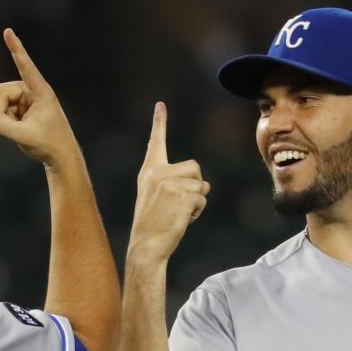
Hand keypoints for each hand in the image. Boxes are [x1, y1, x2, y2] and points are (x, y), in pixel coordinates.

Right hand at [0, 29, 80, 166]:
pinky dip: (6, 123)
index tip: (8, 31)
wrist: (60, 157)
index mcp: (40, 91)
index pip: (25, 66)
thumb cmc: (47, 145)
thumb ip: (0, 126)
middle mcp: (33, 91)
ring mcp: (26, 100)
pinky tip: (20, 131)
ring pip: (0, 102)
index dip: (15, 48)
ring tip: (20, 130)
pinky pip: (2, 111)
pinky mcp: (22, 109)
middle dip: (0, 109)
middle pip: (2, 91)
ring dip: (4, 118)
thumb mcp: (22, 136)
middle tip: (9, 128)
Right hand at [128, 102, 210, 262]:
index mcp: (149, 172)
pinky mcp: (182, 196)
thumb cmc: (153, 224)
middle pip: (194, 167)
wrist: (146, 245)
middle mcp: (157, 173)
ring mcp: (169, 184)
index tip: (160, 105)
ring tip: (178, 214)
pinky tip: (182, 219)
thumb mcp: (158, 198)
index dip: (159, 123)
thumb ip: (178, 184)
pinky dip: (198, 211)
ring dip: (196, 201)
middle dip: (195, 185)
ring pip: (200, 184)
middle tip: (178, 205)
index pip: (156, 143)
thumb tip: (205, 183)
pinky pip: (202, 198)